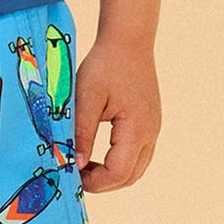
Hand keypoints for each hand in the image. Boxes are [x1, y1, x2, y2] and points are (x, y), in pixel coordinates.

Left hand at [72, 36, 159, 193]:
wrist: (128, 41)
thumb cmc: (105, 65)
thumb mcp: (86, 98)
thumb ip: (81, 133)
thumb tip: (75, 164)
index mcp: (136, 129)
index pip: (117, 173)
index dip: (93, 182)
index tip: (70, 175)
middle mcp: (150, 133)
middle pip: (129, 177)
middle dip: (102, 183)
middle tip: (75, 174)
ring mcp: (153, 129)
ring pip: (136, 169)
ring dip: (111, 174)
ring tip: (84, 165)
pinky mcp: (150, 123)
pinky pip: (138, 155)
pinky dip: (119, 162)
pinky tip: (97, 153)